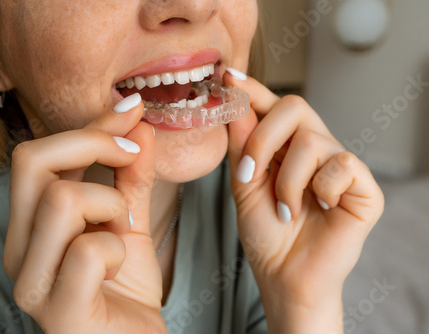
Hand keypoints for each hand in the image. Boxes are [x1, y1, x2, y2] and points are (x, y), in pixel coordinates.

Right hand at [3, 99, 165, 332]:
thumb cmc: (126, 285)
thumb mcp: (130, 219)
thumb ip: (131, 174)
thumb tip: (138, 123)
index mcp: (30, 222)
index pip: (38, 153)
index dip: (90, 124)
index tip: (132, 112)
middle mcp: (19, 248)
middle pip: (31, 161)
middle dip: (93, 144)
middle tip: (132, 156)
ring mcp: (32, 282)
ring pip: (61, 200)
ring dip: (109, 204)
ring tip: (121, 229)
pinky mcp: (58, 311)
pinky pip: (88, 251)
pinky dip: (117, 248)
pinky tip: (119, 265)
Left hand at [225, 72, 383, 330]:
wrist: (284, 277)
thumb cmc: (266, 235)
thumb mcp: (244, 186)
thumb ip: (243, 145)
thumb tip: (237, 99)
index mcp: (285, 147)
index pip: (272, 106)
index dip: (253, 90)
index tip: (228, 77)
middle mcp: (314, 149)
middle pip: (295, 106)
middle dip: (263, 139)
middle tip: (251, 175)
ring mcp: (340, 166)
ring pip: (312, 140)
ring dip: (288, 180)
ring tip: (287, 210)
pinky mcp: (364, 188)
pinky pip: (342, 165)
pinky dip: (320, 190)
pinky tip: (319, 210)